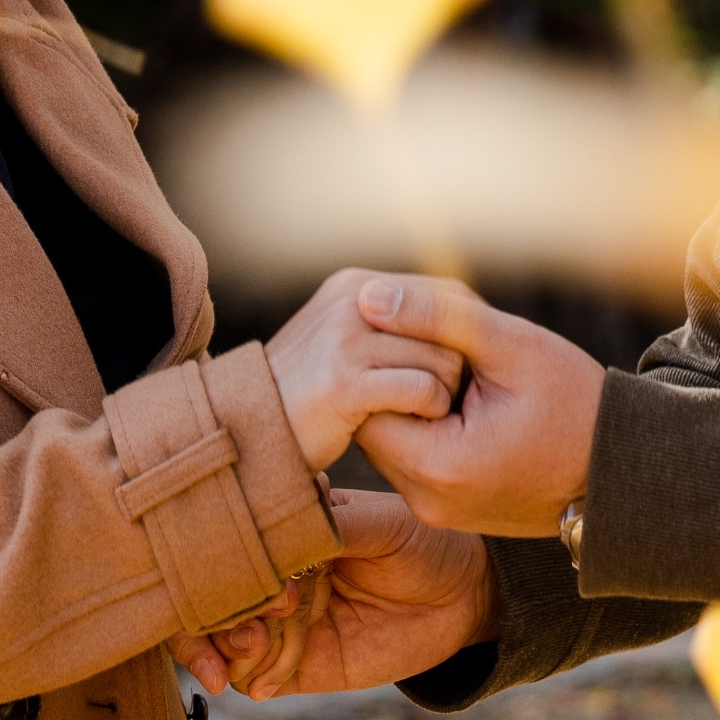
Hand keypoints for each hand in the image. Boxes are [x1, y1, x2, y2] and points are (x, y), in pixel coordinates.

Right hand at [186, 488, 496, 694]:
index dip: (223, 559)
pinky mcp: (298, 664)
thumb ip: (333, 526)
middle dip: (214, 610)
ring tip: (254, 645)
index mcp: (285, 528)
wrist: (466, 598)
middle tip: (250, 619)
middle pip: (208, 594)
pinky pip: (252, 675)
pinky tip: (270, 681)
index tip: (260, 574)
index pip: (226, 541)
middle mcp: (273, 573)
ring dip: (226, 644)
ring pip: (221, 637)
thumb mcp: (383, 524)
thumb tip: (281, 530)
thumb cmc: (425, 543)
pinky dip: (250, 676)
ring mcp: (280, 620)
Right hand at [263, 267, 470, 474]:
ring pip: (440, 360)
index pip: (444, 293)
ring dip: (444, 393)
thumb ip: (387, 324)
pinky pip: (420, 389)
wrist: (252, 433)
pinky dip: (429, 409)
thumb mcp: (344, 342)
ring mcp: (344, 339)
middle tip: (447, 398)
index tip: (467, 368)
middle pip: (448, 326)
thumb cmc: (310, 395)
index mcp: (355, 286)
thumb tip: (452, 313)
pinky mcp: (343, 381)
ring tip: (427, 412)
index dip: (465, 335)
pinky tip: (417, 424)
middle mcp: (352, 302)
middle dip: (456, 367)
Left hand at [352, 278, 609, 540]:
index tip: (434, 339)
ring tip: (462, 379)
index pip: (367, 399)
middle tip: (448, 354)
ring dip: (414, 404)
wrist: (622, 470)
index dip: (391, 358)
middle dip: (398, 380)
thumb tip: (370, 296)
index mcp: (438, 466)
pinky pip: (414, 460)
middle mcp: (426, 501)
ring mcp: (436, 511)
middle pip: (372, 423)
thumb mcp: (511, 346)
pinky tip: (468, 405)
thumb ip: (437, 318)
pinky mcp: (448, 510)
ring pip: (391, 440)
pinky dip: (429, 428)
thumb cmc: (574, 403)